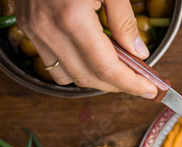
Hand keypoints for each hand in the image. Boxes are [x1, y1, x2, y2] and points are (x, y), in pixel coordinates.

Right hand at [15, 0, 157, 97]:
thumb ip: (125, 21)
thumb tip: (139, 53)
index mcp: (71, 17)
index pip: (107, 68)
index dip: (131, 84)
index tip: (149, 90)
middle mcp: (48, 28)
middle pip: (89, 78)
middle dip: (119, 86)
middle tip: (141, 83)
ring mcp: (34, 28)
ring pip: (69, 76)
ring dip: (97, 79)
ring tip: (120, 71)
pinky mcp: (27, 25)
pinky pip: (52, 62)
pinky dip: (75, 67)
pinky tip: (93, 57)